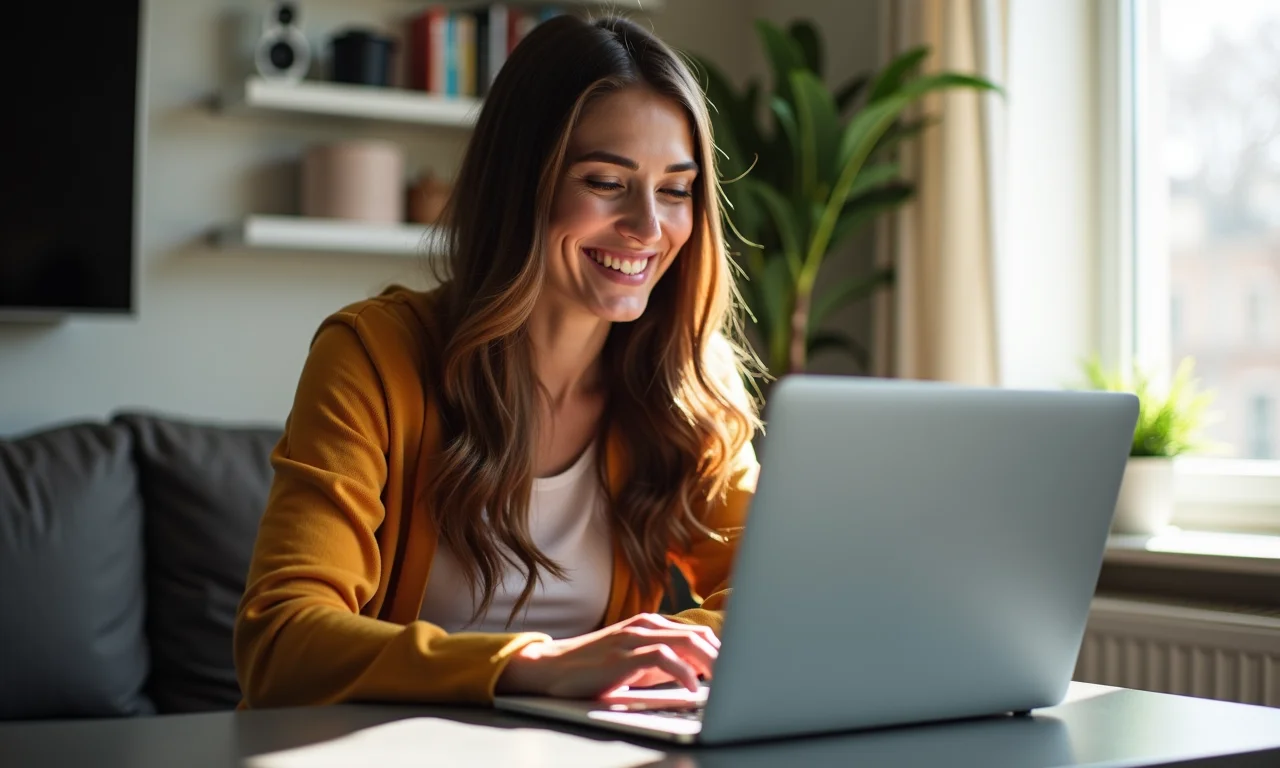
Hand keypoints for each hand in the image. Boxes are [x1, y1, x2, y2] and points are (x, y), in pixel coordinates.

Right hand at [494, 613, 718, 698]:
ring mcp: (633, 638)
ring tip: (724, 681)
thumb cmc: (594, 667)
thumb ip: (662, 662)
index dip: (720, 650)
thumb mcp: (633, 661)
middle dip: (722, 656)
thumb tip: (697, 674)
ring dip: (709, 662)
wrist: (552, 667)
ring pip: (685, 641)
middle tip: (738, 677)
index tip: (738, 668)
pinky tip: (692, 687)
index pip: (696, 631)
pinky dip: (683, 671)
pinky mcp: (623, 655)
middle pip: (697, 634)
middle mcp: (644, 625)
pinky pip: (662, 658)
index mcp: (650, 624)